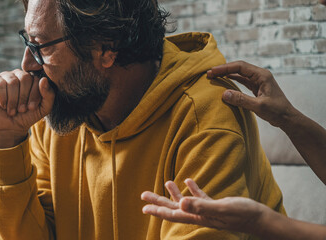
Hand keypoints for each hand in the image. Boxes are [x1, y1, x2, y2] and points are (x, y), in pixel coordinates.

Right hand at [0, 69, 54, 147]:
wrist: (11, 126)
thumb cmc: (28, 115)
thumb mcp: (44, 107)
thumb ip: (49, 94)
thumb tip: (44, 79)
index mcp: (33, 78)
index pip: (36, 79)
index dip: (34, 95)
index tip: (32, 107)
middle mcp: (19, 74)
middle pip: (24, 78)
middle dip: (24, 97)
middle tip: (22, 109)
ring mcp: (6, 76)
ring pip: (12, 81)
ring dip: (13, 100)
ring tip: (13, 110)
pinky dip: (3, 98)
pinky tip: (3, 105)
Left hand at [141, 179, 266, 234]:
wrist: (260, 219)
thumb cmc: (243, 214)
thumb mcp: (222, 208)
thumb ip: (202, 205)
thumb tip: (181, 204)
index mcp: (199, 217)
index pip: (174, 214)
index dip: (158, 210)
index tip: (144, 207)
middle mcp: (200, 215)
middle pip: (175, 209)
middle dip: (159, 202)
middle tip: (144, 196)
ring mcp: (207, 211)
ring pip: (186, 202)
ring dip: (174, 194)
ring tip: (166, 182)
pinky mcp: (215, 206)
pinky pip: (200, 197)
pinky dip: (193, 189)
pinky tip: (188, 181)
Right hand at [207, 61, 295, 127]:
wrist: (287, 118)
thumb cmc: (277, 111)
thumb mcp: (258, 106)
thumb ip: (241, 100)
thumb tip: (224, 93)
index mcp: (262, 75)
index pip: (240, 66)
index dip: (225, 68)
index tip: (212, 71)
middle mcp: (260, 75)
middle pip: (239, 67)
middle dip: (223, 69)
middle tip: (209, 73)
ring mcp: (258, 81)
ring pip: (239, 73)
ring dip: (227, 74)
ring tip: (213, 76)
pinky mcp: (256, 87)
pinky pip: (242, 80)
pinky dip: (232, 79)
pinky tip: (224, 81)